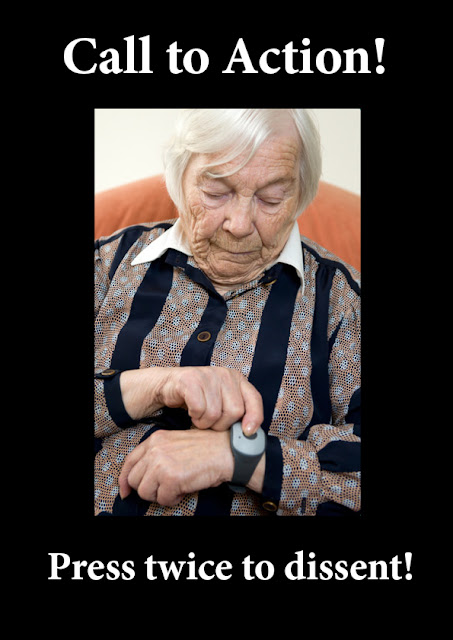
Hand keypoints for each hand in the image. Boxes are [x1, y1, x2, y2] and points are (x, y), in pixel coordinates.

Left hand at [118, 428, 233, 505]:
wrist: (226, 452)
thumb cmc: (205, 449)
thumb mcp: (175, 443)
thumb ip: (156, 455)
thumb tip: (139, 478)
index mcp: (155, 440)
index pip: (129, 462)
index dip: (125, 479)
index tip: (126, 490)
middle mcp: (155, 450)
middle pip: (134, 480)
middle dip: (148, 489)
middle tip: (165, 487)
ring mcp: (161, 464)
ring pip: (145, 492)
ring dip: (160, 495)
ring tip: (176, 487)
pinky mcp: (171, 478)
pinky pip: (162, 499)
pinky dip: (173, 499)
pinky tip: (184, 489)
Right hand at [120, 366, 262, 433]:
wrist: (168, 386)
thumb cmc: (198, 398)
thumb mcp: (221, 403)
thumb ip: (236, 413)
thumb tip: (250, 434)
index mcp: (237, 379)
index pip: (254, 399)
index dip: (254, 418)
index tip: (247, 432)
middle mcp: (226, 375)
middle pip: (235, 411)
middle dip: (221, 424)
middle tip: (210, 422)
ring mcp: (209, 375)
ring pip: (215, 413)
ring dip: (204, 423)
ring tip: (199, 417)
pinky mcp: (191, 379)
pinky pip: (199, 409)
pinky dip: (194, 416)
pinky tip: (191, 412)